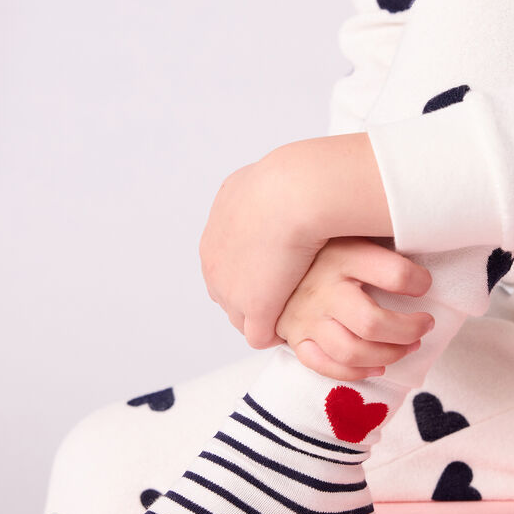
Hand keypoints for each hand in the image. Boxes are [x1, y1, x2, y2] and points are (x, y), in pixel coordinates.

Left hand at [199, 157, 325, 348]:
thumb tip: (289, 193)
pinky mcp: (253, 308)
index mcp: (218, 224)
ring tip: (294, 314)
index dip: (254, 270)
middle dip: (253, 295)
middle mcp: (214, 257)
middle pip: (227, 290)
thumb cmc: (295, 180)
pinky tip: (298, 326)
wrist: (293, 193)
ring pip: (241, 316)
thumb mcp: (272, 178)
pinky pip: (259, 335)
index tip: (278, 271)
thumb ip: (271, 192)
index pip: (226, 261)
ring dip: (265, 317)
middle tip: (285, 297)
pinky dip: (276, 334)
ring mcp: (230, 287)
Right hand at [275, 236, 434, 380]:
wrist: (273, 257)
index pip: (394, 274)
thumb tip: (425, 240)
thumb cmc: (327, 246)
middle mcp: (321, 288)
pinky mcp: (295, 337)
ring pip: (352, 350)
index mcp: (341, 255)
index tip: (425, 284)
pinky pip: (325, 366)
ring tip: (408, 346)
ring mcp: (305, 317)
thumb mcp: (354, 230)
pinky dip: (356, 372)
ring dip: (389, 354)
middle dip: (409, 330)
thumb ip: (382, 236)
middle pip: (372, 323)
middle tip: (425, 325)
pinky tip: (378, 366)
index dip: (419, 282)